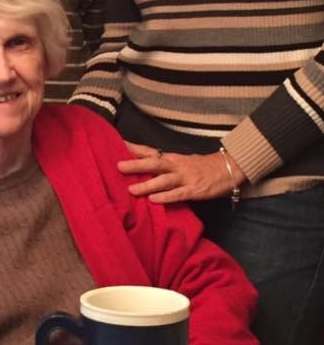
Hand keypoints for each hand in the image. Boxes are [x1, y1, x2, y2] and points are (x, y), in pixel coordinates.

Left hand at [118, 142, 243, 203]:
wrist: (228, 168)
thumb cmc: (201, 167)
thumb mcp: (181, 162)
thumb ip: (163, 165)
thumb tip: (141, 166)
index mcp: (172, 158)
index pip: (149, 151)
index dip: (133, 148)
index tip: (116, 144)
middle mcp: (176, 166)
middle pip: (154, 163)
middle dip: (136, 165)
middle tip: (118, 166)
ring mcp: (185, 178)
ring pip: (163, 180)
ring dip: (147, 185)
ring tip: (131, 190)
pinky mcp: (194, 190)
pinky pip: (178, 194)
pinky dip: (166, 197)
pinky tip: (154, 200)